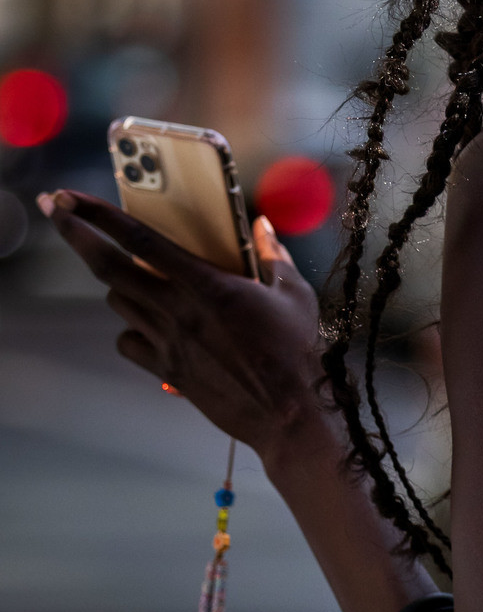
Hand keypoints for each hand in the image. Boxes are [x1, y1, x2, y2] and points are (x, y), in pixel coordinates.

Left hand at [38, 190, 335, 467]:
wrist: (287, 414)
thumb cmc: (296, 354)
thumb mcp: (294, 296)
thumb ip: (273, 256)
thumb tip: (263, 226)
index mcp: (207, 285)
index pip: (140, 239)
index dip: (99, 214)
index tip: (70, 196)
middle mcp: (178, 310)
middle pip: (108, 267)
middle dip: (75, 234)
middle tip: (57, 212)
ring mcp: (168, 341)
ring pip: (117, 301)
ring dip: (117, 283)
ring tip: (134, 279)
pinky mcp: (167, 370)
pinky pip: (128, 342)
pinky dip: (130, 330)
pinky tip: (149, 326)